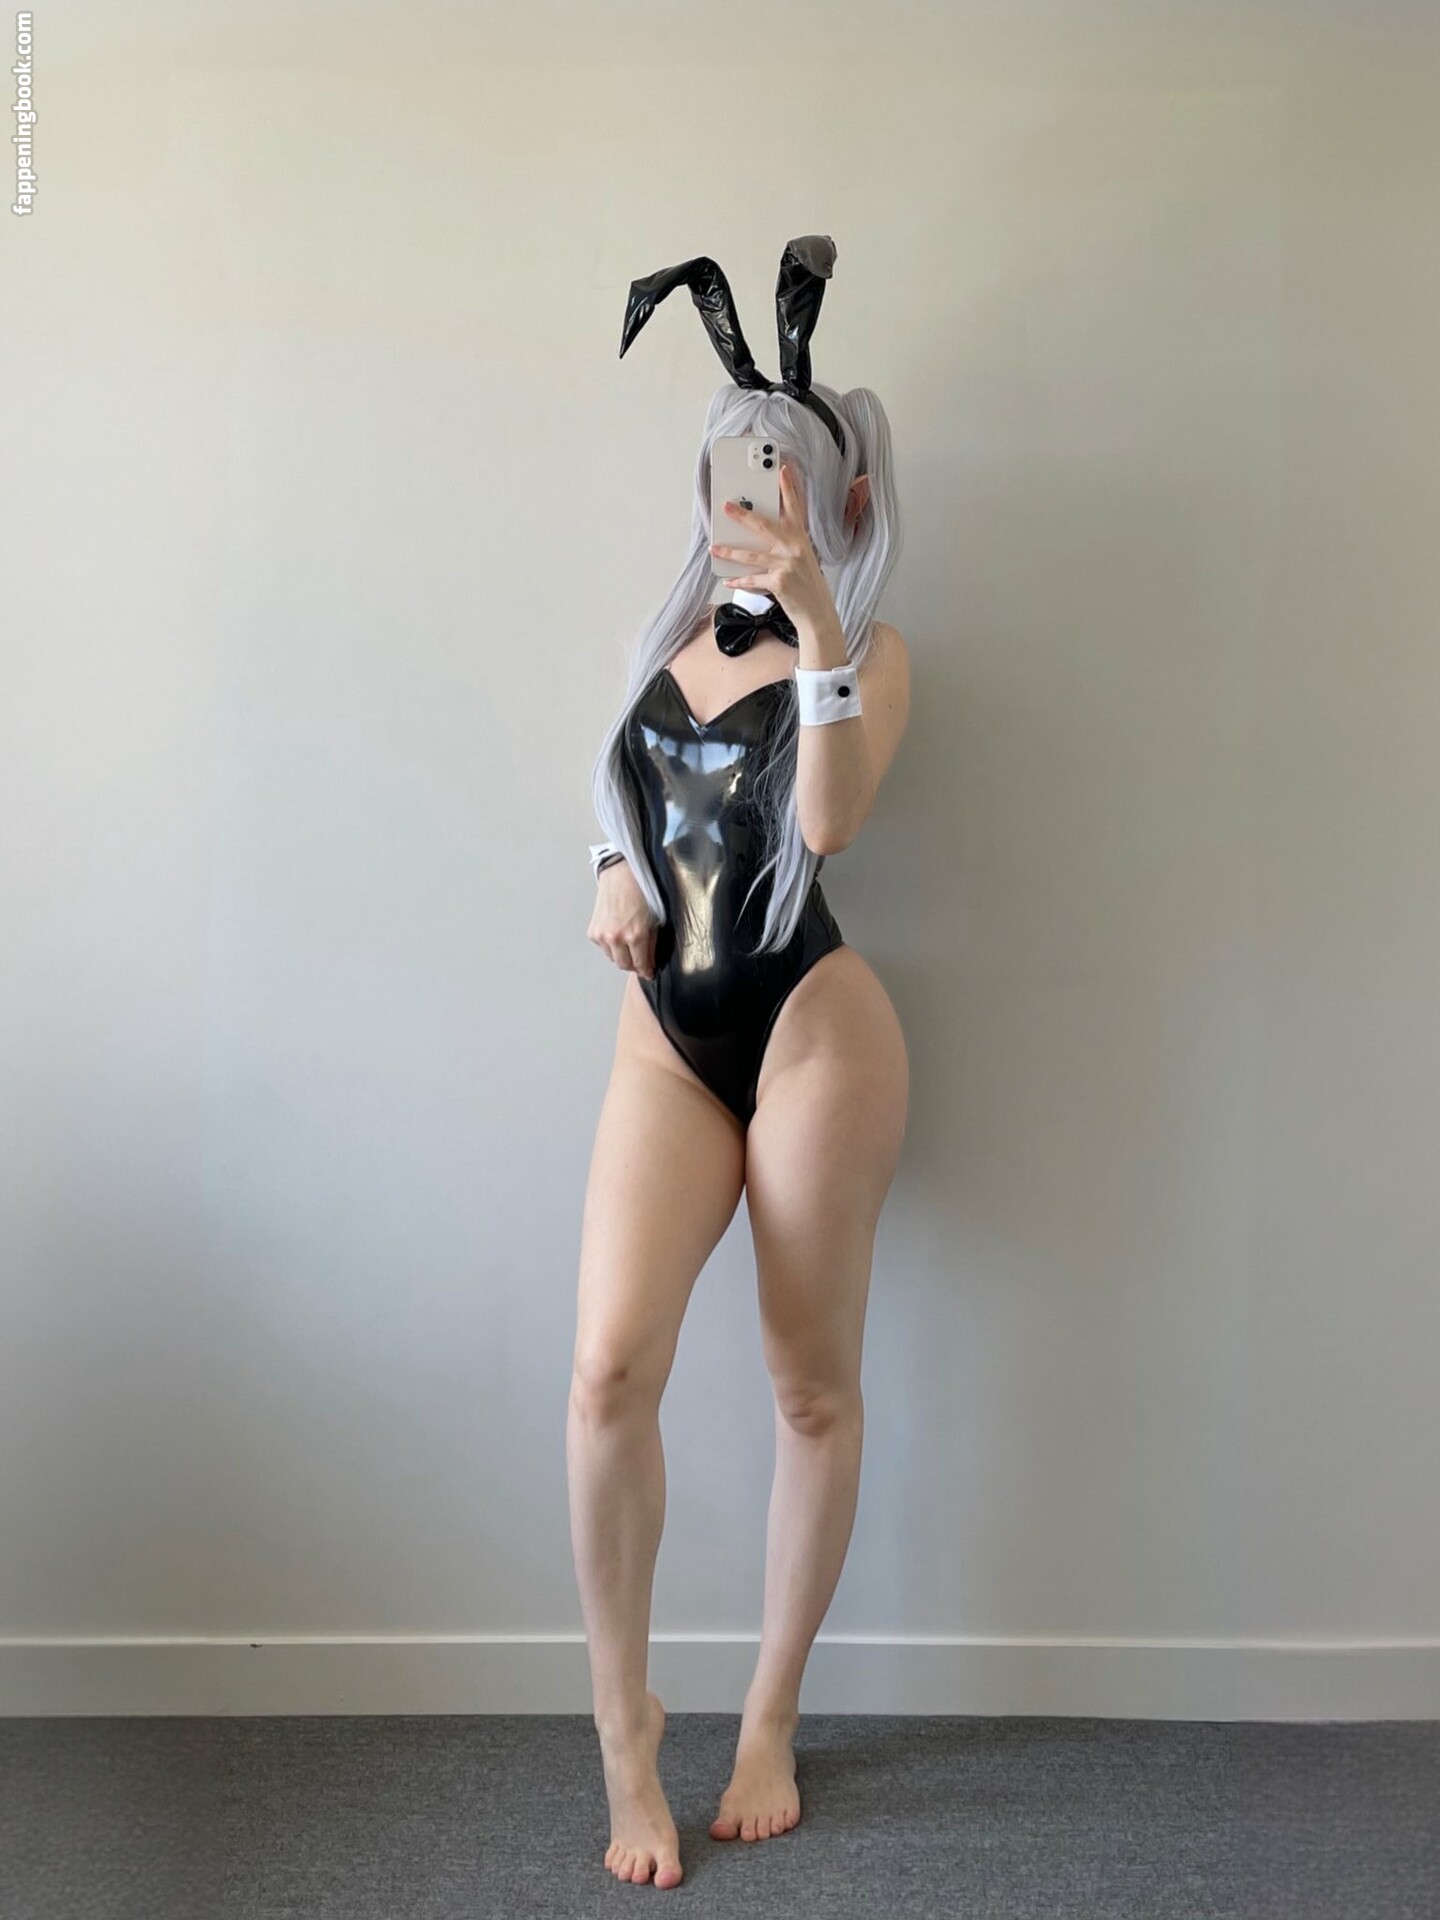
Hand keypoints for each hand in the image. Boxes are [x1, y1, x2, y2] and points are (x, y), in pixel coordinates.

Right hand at [587, 860, 658, 978]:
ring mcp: (602, 936)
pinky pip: (603, 947)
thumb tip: (650, 959)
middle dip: (633, 965)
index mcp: (635, 935)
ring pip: (612, 958)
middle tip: (640, 961)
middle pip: (624, 965)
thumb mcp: (655, 918)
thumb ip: (652, 942)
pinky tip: (617, 934)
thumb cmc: (641, 889)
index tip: (649, 972)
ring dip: (621, 955)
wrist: (621, 873)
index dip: (646, 970)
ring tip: (628, 945)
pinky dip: (610, 945)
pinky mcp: (593, 931)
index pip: (641, 965)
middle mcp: (616, 938)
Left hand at [708, 461, 837, 634]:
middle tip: (727, 506)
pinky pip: (752, 579)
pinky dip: (738, 581)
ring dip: (729, 551)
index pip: (794, 509)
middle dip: (742, 515)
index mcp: (801, 540)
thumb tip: (759, 540)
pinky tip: (728, 581)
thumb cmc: (809, 587)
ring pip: (751, 554)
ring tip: (715, 547)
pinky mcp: (779, 582)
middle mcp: (794, 548)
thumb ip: (786, 547)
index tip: (781, 470)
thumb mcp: (804, 560)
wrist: (818, 614)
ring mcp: (787, 565)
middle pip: (763, 525)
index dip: (788, 488)